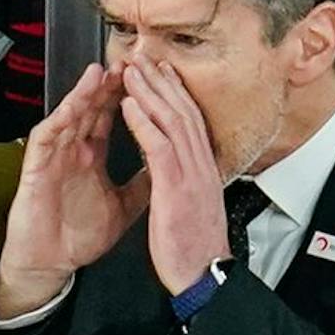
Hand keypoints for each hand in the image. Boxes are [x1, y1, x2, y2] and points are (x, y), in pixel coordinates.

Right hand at [0, 64, 149, 317]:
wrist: (50, 264)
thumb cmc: (77, 238)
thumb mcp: (122, 209)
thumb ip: (143, 185)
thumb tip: (167, 167)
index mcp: (93, 156)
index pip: (113, 117)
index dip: (130, 96)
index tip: (150, 78)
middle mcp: (74, 150)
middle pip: (93, 108)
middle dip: (110, 85)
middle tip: (131, 62)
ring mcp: (55, 157)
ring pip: (70, 116)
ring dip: (85, 94)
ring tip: (102, 73)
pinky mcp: (37, 169)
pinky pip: (47, 138)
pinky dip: (59, 120)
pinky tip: (73, 106)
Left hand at [118, 60, 230, 294]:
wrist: (204, 277)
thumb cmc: (195, 250)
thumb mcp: (194, 209)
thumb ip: (188, 185)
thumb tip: (181, 174)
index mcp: (204, 170)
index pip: (192, 122)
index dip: (176, 94)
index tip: (162, 73)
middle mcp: (202, 166)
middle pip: (183, 111)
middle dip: (161, 82)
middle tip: (143, 57)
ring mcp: (191, 175)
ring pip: (172, 121)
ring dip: (149, 92)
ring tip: (131, 70)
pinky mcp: (176, 188)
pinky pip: (159, 147)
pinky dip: (144, 123)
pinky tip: (129, 105)